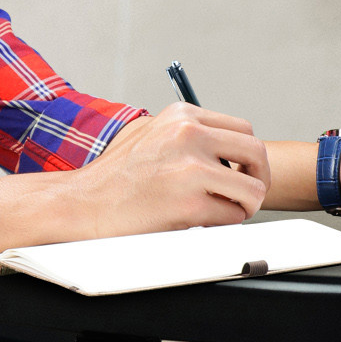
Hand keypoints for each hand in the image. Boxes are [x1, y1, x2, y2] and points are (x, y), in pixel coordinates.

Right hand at [69, 102, 269, 239]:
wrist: (83, 203)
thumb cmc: (113, 176)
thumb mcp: (149, 133)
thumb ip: (186, 133)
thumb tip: (224, 145)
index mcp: (181, 116)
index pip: (242, 130)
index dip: (246, 157)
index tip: (240, 173)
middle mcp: (188, 134)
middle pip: (256, 154)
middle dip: (257, 179)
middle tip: (244, 196)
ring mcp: (190, 168)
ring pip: (252, 190)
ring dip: (241, 206)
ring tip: (218, 212)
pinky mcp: (189, 203)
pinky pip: (231, 218)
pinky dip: (220, 225)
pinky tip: (195, 222)